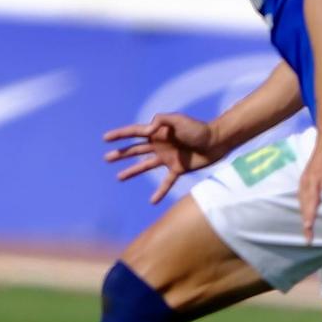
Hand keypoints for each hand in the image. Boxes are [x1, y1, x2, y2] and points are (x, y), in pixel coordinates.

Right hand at [104, 112, 226, 202]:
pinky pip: (166, 182)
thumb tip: (148, 128)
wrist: (216, 141)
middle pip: (136, 150)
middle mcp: (160, 145)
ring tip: (119, 177)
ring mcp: (167, 157)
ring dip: (132, 171)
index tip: (105, 139)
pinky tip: (152, 201)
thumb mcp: (178, 120)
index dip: (119, 135)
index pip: (134, 133)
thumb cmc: (198, 129)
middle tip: (107, 158)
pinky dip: (159, 191)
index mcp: (158, 132)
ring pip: (145, 165)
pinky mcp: (178, 169)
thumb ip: (162, 120)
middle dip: (121, 154)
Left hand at [298, 122, 321, 240]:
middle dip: (310, 215)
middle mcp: (314, 176)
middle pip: (311, 199)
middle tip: (310, 231)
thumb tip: (308, 207)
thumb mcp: (312, 172)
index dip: (305, 219)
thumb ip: (311, 188)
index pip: (303, 203)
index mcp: (306, 180)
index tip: (308, 237)